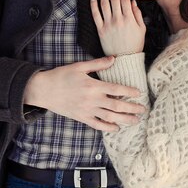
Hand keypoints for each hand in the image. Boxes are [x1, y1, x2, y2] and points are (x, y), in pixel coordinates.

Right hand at [23, 56, 144, 131]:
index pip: (116, 90)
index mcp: (93, 86)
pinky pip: (97, 125)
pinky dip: (108, 128)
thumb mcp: (80, 66)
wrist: (44, 90)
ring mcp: (87, 111)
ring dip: (124, 120)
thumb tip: (114, 59)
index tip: (139, 93)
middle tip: (143, 110)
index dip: (129, 92)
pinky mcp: (81, 118)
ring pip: (109, 118)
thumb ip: (98, 64)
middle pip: (116, 107)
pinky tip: (117, 128)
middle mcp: (92, 100)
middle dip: (131, 109)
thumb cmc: (61, 75)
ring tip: (135, 121)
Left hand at [90, 0, 145, 55]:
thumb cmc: (135, 44)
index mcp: (129, 18)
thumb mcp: (142, 29)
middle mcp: (118, 19)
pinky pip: (96, 15)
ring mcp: (108, 24)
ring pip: (104, 4)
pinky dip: (94, 5)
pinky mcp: (100, 30)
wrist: (124, 59)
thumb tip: (133, 2)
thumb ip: (137, 15)